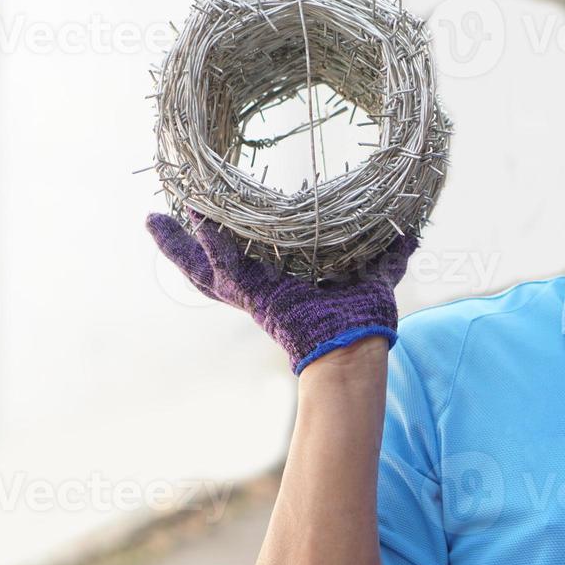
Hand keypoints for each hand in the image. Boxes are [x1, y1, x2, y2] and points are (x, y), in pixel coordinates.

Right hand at [147, 211, 418, 374]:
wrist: (357, 347)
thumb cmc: (364, 318)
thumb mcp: (375, 276)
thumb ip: (389, 255)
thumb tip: (411, 236)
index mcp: (278, 288)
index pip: (240, 262)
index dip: (218, 244)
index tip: (199, 218)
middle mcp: (258, 293)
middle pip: (206, 269)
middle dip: (178, 248)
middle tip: (153, 222)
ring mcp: (252, 296)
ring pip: (203, 270)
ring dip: (178, 247)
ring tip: (153, 222)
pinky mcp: (254, 297)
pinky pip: (227, 264)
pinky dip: (211, 241)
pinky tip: (197, 216)